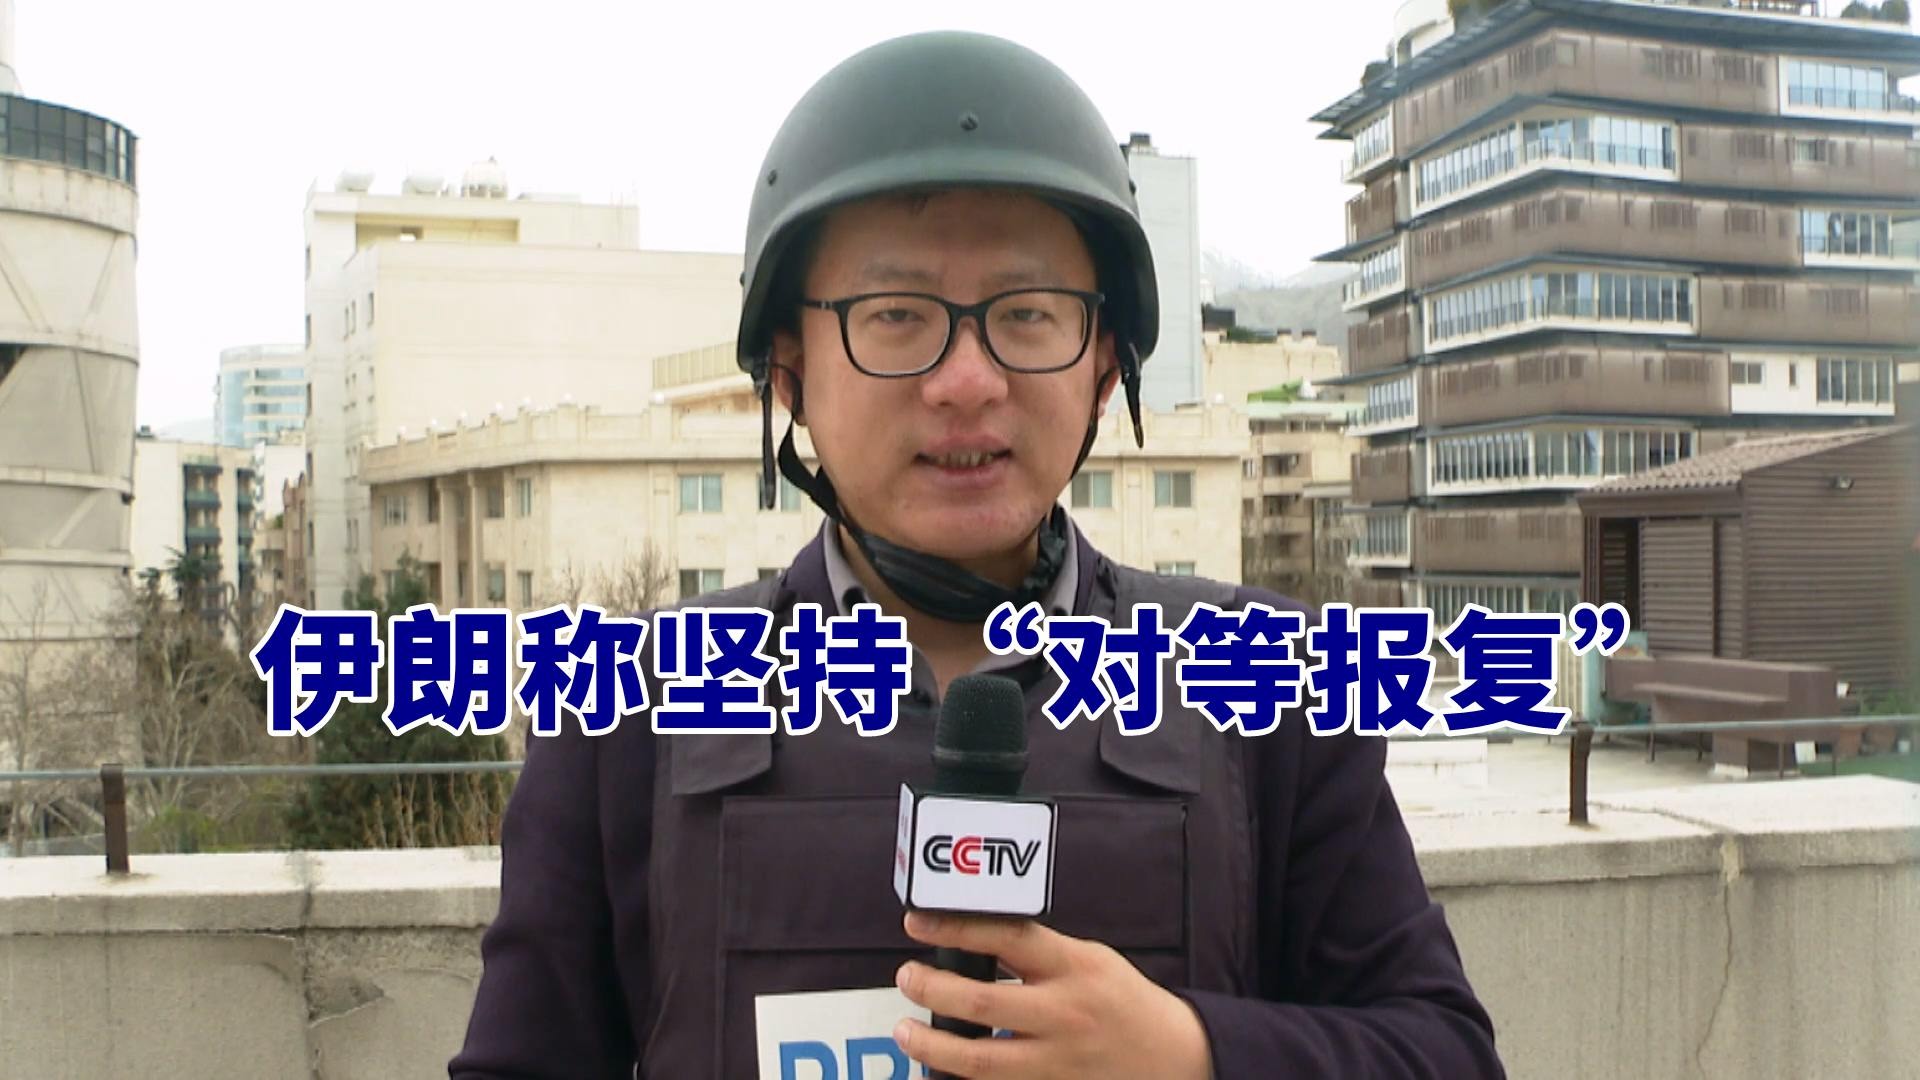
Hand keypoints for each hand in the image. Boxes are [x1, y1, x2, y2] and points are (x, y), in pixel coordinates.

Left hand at [892, 910, 1212, 1079]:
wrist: (1172, 1055)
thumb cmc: (1122, 1000)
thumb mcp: (1090, 959)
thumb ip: (1038, 953)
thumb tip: (974, 940)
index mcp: (1074, 967)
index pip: (1006, 938)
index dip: (955, 929)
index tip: (917, 922)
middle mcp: (1064, 1013)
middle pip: (981, 1001)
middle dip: (932, 987)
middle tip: (906, 976)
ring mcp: (1058, 1059)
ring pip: (979, 1059)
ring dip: (932, 1044)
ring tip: (907, 1030)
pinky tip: (937, 1070)